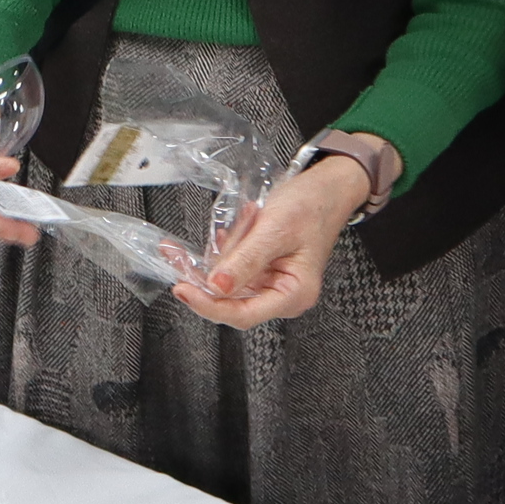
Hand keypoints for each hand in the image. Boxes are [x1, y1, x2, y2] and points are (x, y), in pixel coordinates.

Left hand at [175, 151, 370, 329]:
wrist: (326, 188)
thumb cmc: (312, 206)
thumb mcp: (275, 230)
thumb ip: (245, 260)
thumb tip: (216, 286)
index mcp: (294, 294)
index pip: (244, 314)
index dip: (210, 306)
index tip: (184, 290)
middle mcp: (282, 295)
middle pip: (231, 301)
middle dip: (204, 279)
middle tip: (178, 258)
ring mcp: (270, 283)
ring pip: (227, 284)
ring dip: (212, 262)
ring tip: (212, 237)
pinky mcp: (261, 270)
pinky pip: (232, 268)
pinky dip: (222, 252)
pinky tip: (222, 235)